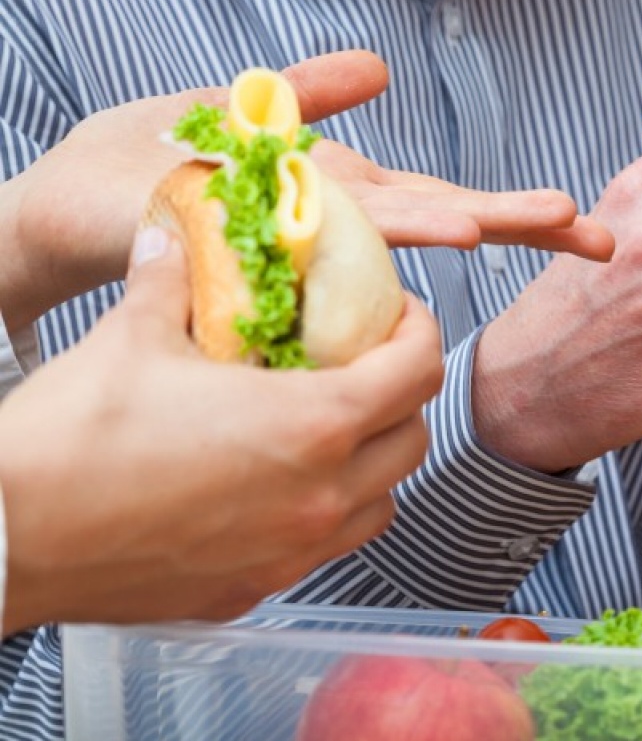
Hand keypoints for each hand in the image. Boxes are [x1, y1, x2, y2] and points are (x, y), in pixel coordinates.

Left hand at [0, 50, 611, 333]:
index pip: (445, 200)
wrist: (72, 208)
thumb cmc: (162, 170)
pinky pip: (316, 224)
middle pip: (439, 215)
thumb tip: (378, 69)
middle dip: (520, 224)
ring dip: (459, 220)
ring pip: (389, 221)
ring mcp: (290, 222)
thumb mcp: (247, 111)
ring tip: (535, 221)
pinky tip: (433, 228)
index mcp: (345, 196)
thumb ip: (314, 94)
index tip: (583, 224)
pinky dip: (381, 226)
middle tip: (598, 238)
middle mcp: (332, 219)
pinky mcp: (245, 223)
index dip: (514, 212)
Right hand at [0, 227, 444, 634]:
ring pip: (380, 502)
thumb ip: (173, 278)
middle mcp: (317, 495)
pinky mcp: (254, 589)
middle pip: (412, 438)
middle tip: (369, 365)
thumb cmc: (67, 444)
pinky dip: (326, 512)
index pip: (417, 370)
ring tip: (334, 428)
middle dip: (402, 394)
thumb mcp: (132, 335)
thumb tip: (175, 235)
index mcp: (310, 425)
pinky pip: (324, 549)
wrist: (6, 537)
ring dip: (374, 460)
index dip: (419, 331)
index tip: (400, 316)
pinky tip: (282, 486)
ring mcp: (291, 552)